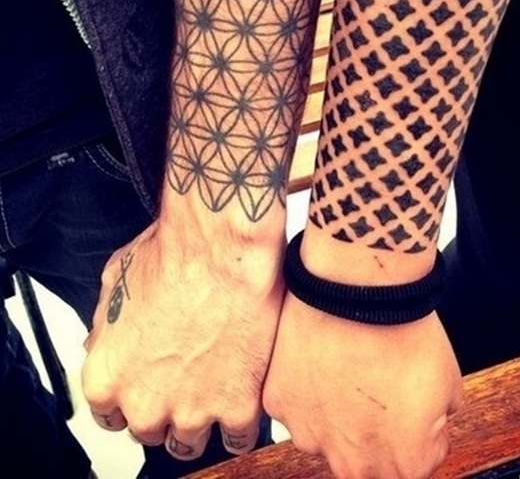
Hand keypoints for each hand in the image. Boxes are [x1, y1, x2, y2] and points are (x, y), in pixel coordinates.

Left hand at [82, 218, 283, 459]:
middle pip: (150, 430)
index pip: (110, 415)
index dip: (132, 396)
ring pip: (190, 443)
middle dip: (166, 405)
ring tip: (215, 385)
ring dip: (201, 416)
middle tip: (185, 376)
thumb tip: (105, 338)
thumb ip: (104, 325)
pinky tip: (243, 394)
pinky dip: (241, 418)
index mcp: (106, 378)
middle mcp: (144, 403)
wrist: (221, 249)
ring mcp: (191, 411)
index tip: (148, 384)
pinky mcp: (237, 406)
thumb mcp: (115, 280)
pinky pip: (238, 438)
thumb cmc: (172, 255)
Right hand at [263, 293, 461, 478]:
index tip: (410, 403)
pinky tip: (322, 358)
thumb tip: (430, 423)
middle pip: (367, 456)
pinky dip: (305, 385)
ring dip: (335, 408)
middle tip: (377, 380)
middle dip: (373, 426)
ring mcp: (311, 436)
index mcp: (403, 466)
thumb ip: (438, 422)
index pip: (415, 462)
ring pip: (326, 432)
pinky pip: (295, 404)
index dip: (417, 428)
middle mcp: (353, 463)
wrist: (357, 289)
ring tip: (346, 365)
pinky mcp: (280, 404)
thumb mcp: (450, 384)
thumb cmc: (402, 330)